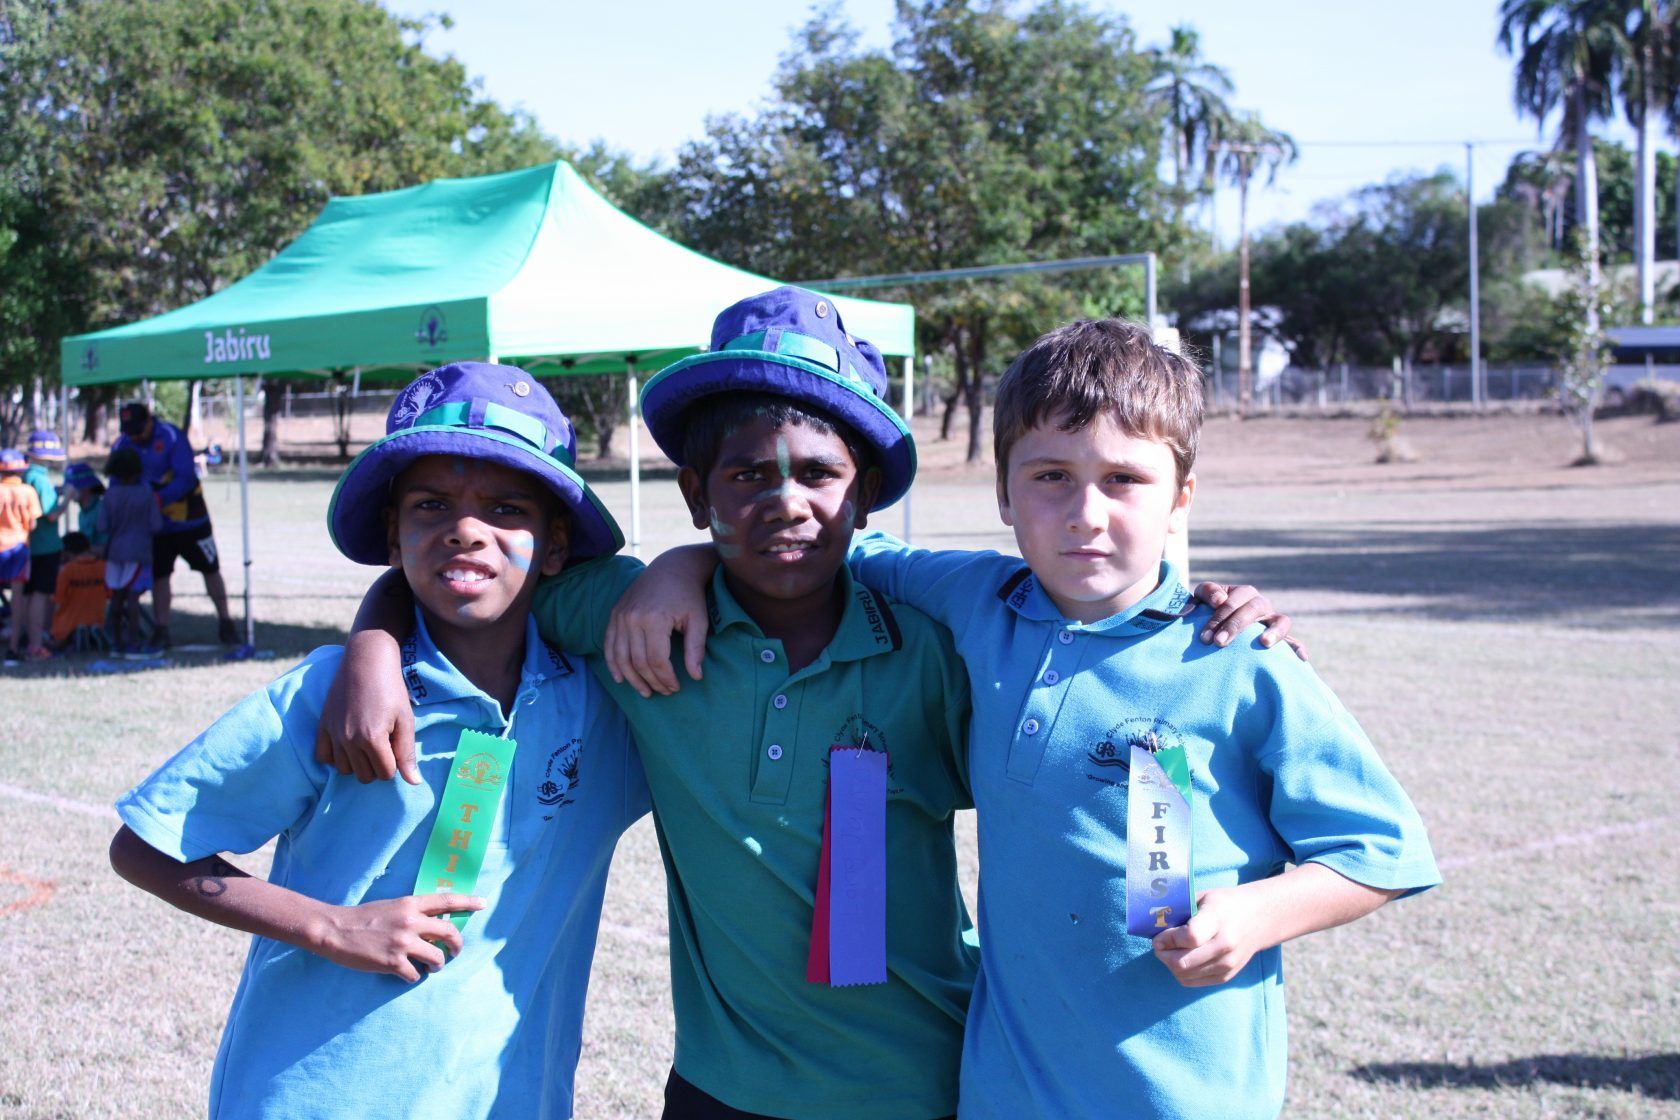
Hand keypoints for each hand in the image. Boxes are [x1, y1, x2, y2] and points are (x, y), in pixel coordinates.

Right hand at [311, 894, 484, 982]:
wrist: (335, 930)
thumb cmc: (362, 918)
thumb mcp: (391, 906)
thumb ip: (412, 912)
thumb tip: (434, 923)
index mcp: (410, 904)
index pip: (447, 900)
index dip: (468, 902)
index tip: (483, 904)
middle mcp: (411, 921)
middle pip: (450, 932)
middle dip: (457, 945)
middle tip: (454, 952)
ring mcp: (403, 942)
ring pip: (436, 957)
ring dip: (437, 965)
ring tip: (430, 967)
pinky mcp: (392, 962)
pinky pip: (415, 974)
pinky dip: (414, 977)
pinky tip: (407, 975)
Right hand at [314, 631, 416, 783]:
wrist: (366, 660)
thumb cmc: (391, 689)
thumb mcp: (406, 720)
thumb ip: (407, 753)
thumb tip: (414, 782)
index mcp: (372, 739)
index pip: (385, 773)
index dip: (395, 764)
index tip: (396, 747)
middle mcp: (348, 740)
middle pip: (364, 776)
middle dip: (377, 767)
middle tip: (384, 745)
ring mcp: (332, 733)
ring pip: (344, 770)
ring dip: (358, 763)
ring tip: (367, 744)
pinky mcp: (322, 725)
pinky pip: (323, 757)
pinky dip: (335, 757)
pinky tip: (348, 745)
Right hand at [604, 550, 714, 697]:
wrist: (672, 567)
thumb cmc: (689, 595)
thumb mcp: (699, 620)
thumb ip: (696, 649)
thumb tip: (696, 677)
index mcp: (655, 618)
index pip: (657, 660)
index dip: (666, 678)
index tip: (676, 687)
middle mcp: (633, 618)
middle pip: (638, 662)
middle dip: (652, 681)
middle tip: (664, 692)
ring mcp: (620, 616)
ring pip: (621, 657)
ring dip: (632, 679)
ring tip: (645, 692)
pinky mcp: (614, 614)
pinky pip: (609, 644)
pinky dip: (612, 664)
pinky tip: (621, 679)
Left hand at [1150, 886, 1265, 986]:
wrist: (1258, 919)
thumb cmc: (1224, 904)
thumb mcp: (1203, 897)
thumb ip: (1180, 910)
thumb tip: (1152, 925)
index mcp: (1219, 918)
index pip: (1190, 937)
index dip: (1168, 938)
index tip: (1159, 935)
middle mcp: (1226, 945)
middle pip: (1183, 962)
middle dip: (1163, 954)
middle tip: (1158, 944)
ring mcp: (1228, 964)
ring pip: (1185, 975)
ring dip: (1169, 964)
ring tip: (1168, 951)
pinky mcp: (1226, 976)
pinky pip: (1193, 981)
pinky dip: (1181, 972)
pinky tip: (1180, 958)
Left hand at [1192, 582, 1306, 660]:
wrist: (1215, 626)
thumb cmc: (1208, 612)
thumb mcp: (1203, 599)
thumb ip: (1206, 592)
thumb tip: (1219, 600)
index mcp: (1243, 593)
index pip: (1232, 601)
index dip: (1218, 618)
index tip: (1205, 638)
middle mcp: (1261, 604)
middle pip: (1253, 609)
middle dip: (1236, 625)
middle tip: (1219, 643)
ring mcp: (1272, 621)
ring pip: (1282, 621)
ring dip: (1274, 631)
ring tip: (1264, 643)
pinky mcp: (1280, 638)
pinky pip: (1293, 642)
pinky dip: (1297, 647)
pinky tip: (1301, 658)